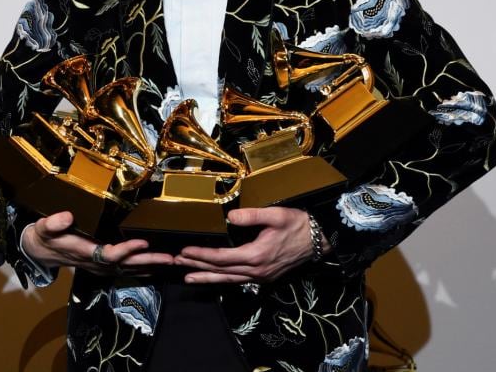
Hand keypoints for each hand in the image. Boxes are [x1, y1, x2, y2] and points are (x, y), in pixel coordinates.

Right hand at [21, 211, 173, 275]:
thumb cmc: (44, 237)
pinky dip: (143, 268)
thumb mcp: (43, 227)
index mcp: (83, 252)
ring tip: (172, 261)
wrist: (41, 252)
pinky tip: (157, 266)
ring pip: (129, 269)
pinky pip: (127, 269)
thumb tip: (67, 216)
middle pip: (126, 265)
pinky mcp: (104, 266)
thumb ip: (53, 223)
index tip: (142, 242)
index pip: (108, 254)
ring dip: (151, 265)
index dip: (126, 250)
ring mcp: (100, 267)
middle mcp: (95, 263)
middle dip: (149, 261)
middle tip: (170, 257)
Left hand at [174, 207, 324, 283]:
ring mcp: (260, 276)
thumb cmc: (297, 225)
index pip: (221, 258)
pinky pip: (238, 280)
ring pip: (228, 279)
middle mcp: (256, 270)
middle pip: (220, 271)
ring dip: (207, 278)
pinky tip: (213, 278)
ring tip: (188, 278)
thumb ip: (252, 216)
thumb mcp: (276, 215)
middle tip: (176, 263)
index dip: (201, 256)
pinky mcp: (264, 277)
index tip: (184, 252)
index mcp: (256, 255)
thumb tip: (230, 216)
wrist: (319, 240)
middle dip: (197, 267)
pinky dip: (222, 279)